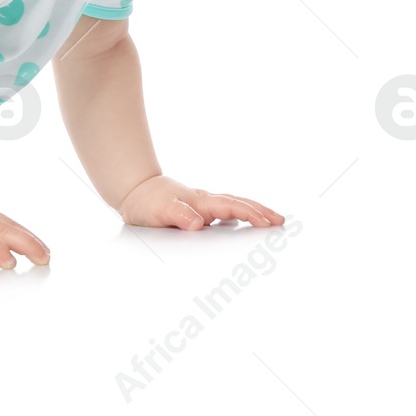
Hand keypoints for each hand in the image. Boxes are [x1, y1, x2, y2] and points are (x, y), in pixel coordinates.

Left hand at [118, 174, 283, 229]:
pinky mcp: (199, 210)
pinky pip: (224, 211)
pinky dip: (238, 215)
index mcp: (200, 202)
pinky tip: (243, 225)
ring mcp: (203, 205)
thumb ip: (177, 215)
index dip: (248, 214)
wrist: (134, 190)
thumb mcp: (158, 211)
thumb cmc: (146, 202)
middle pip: (238, 203)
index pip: (229, 207)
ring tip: (272, 220)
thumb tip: (197, 223)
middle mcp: (205, 202)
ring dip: (253, 211)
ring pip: (233, 206)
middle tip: (281, 220)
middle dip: (260, 211)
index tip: (266, 222)